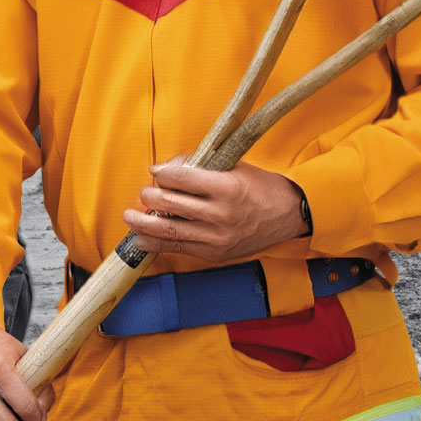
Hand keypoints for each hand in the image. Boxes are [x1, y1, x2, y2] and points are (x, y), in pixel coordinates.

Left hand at [122, 160, 306, 265]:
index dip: (162, 173)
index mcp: (227, 187)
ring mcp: (217, 237)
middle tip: (144, 193)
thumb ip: (203, 167)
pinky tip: (142, 239)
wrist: (290, 216)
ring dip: (144, 224)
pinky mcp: (215, 253)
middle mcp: (221, 214)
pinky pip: (179, 248)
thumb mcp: (236, 168)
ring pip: (169, 230)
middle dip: (150, 197)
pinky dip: (156, 244)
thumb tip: (169, 168)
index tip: (155, 171)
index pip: (182, 178)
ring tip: (130, 217)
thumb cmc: (262, 188)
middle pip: (170, 204)